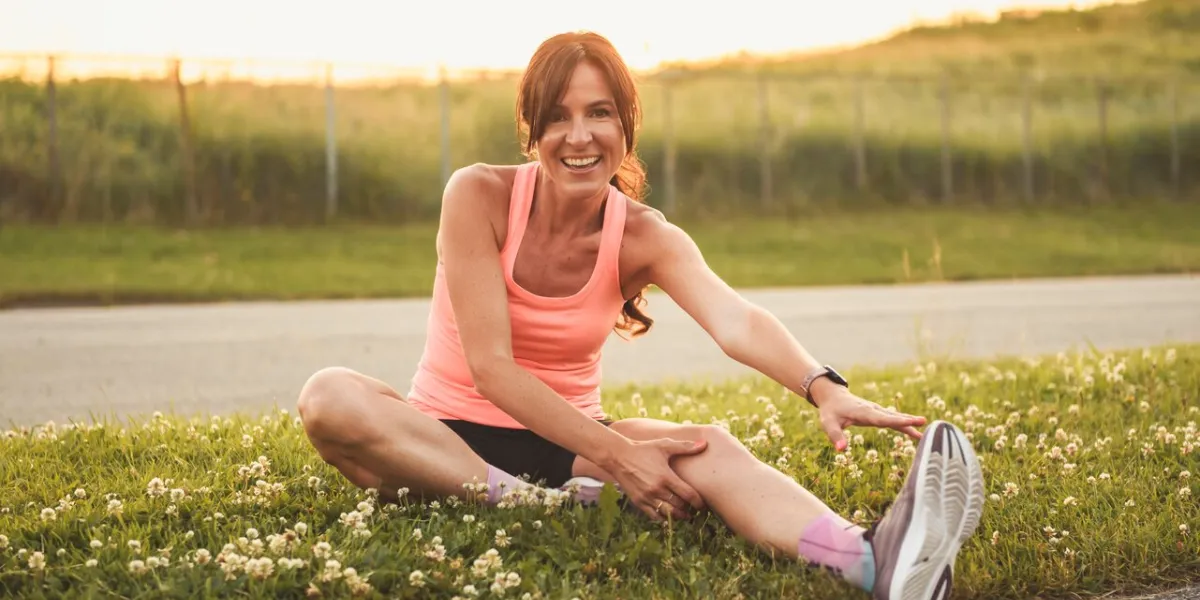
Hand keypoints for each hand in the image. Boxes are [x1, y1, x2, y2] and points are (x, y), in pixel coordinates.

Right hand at [606, 438, 708, 520]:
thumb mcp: (664, 445)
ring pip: (668, 514)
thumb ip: (685, 447)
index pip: (688, 495)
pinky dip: (664, 518)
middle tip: (695, 509)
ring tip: (684, 514)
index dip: (698, 502)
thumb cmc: (644, 449)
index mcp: (665, 476)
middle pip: (679, 506)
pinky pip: (654, 516)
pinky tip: (668, 513)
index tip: (702, 505)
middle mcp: (656, 489)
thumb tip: (704, 444)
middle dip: (689, 509)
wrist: (618, 457)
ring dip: (678, 516)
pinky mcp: (638, 502)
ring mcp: (647, 497)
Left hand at [810, 378, 926, 451]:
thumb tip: (841, 450)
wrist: (833, 396)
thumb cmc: (830, 411)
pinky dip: (903, 424)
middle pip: (892, 416)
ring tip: (923, 430)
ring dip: (908, 423)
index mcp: (863, 412)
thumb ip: (835, 436)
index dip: (897, 421)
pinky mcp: (877, 414)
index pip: (882, 418)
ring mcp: (876, 411)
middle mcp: (872, 410)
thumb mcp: (828, 423)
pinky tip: (914, 431)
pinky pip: (892, 419)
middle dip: (907, 420)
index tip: (911, 421)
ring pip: (894, 417)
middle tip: (923, 422)